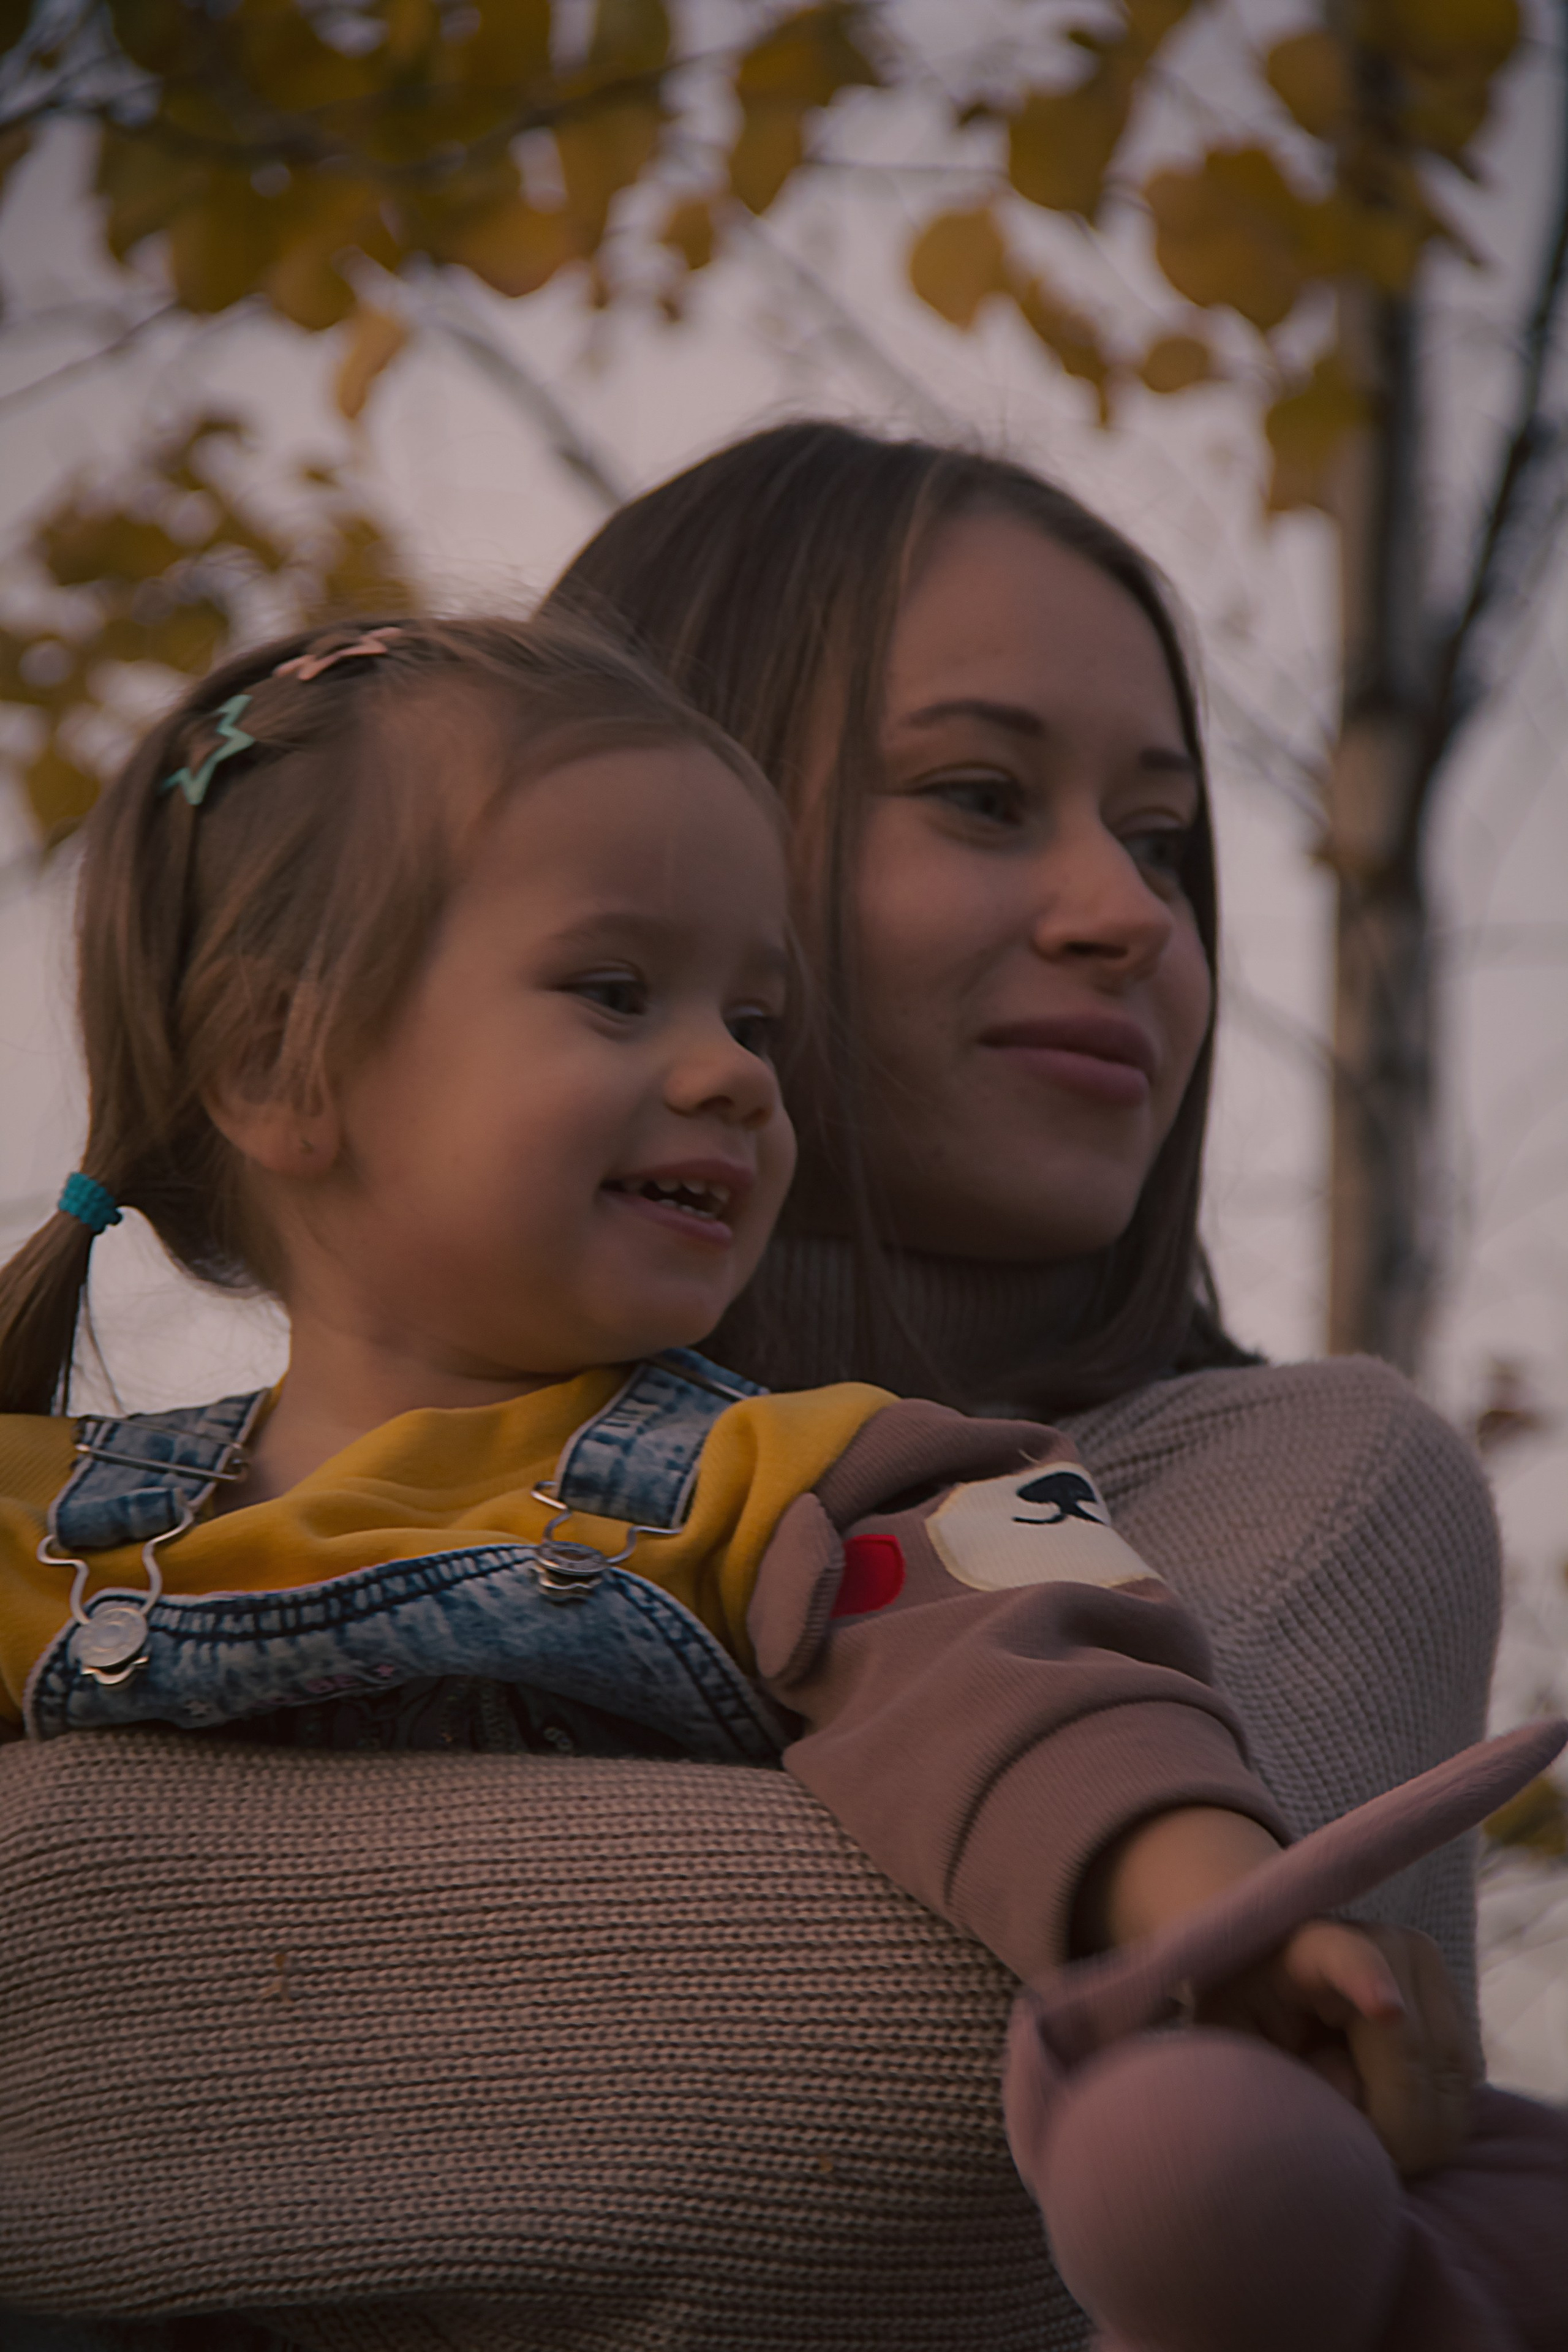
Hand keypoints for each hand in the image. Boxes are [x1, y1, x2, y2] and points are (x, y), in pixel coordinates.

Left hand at [1080, 1805, 1480, 2175]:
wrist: (1275, 1969)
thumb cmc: (1242, 2010)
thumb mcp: (1231, 2041)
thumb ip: (1272, 2072)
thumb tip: (1349, 2097)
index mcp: (1308, 1942)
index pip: (1345, 1954)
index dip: (1366, 1979)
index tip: (1384, 2006)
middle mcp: (1385, 1942)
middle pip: (1413, 2051)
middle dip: (1391, 2125)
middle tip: (1348, 2158)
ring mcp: (1427, 1971)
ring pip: (1449, 2079)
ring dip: (1415, 2132)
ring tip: (1359, 2135)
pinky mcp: (1456, 2004)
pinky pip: (1464, 2088)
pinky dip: (1435, 2123)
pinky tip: (1391, 2122)